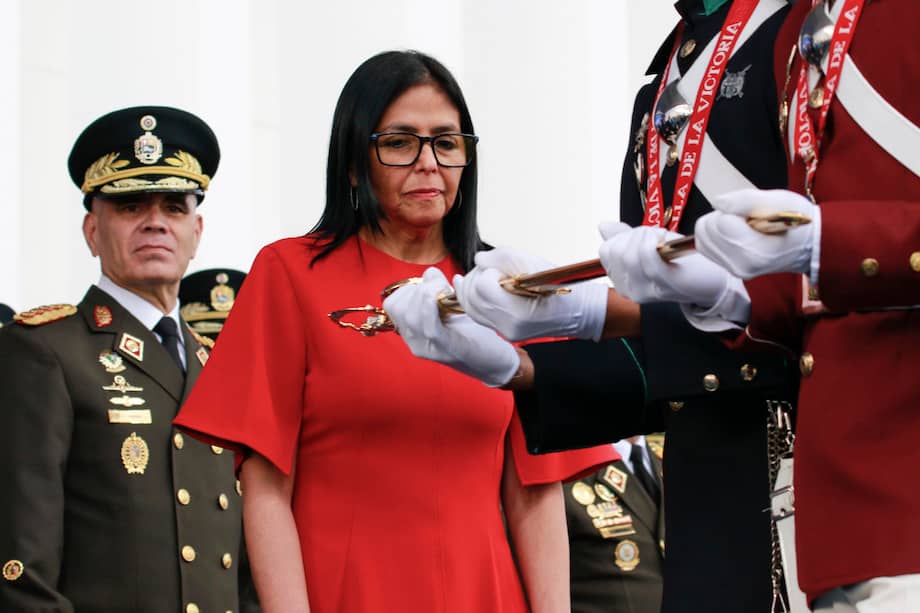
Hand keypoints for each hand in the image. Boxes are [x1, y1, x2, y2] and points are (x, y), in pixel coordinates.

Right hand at [383, 267, 519, 386]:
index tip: (430, 285)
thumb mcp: (451, 308)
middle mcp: (415, 342)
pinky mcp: (447, 350)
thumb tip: (430, 274)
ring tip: (446, 293)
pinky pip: (430, 328)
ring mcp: (428, 349)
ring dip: (427, 294)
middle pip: (398, 308)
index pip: (392, 304)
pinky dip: (431, 308)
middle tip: (441, 288)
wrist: (496, 362)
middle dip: (417, 289)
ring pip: (410, 316)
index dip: (409, 288)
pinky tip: (441, 297)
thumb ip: (437, 289)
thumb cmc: (475, 333)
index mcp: (413, 332)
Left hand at [453, 247, 607, 341]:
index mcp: (517, 312)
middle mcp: (507, 326)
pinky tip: (470, 285)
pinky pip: (477, 314)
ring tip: (482, 274)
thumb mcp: (533, 263)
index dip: (488, 272)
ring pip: (470, 308)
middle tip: (491, 269)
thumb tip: (479, 259)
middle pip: (471, 298)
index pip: (482, 287)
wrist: (576, 310)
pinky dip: (473, 299)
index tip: (502, 270)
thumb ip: (502, 257)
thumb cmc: (558, 285)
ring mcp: (504, 332)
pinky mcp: (503, 332)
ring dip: (470, 288)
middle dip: (476, 278)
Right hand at [598, 222, 733, 306]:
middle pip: (616, 251)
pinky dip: (655, 241)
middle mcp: (629, 290)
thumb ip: (623, 239)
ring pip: (630, 253)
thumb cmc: (682, 261)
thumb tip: (602, 226)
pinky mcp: (664, 285)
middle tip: (656, 237)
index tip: (644, 237)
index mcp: (621, 281)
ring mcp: (645, 291)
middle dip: (636, 234)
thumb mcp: (647, 246)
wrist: (712, 279)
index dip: (624, 236)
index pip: (606, 250)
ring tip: (663, 240)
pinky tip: (666, 242)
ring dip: (648, 236)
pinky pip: (647, 255)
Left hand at [694, 188, 819, 278]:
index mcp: (754, 250)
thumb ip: (745, 200)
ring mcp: (734, 270)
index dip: (733, 210)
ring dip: (717, 226)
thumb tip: (717, 202)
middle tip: (747, 219)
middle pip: (706, 230)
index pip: (720, 222)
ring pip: (702, 238)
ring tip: (743, 226)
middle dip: (722, 217)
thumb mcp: (778, 200)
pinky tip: (736, 233)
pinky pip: (706, 247)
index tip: (752, 213)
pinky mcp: (730, 269)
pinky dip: (716, 236)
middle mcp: (740, 265)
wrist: (809, 244)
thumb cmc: (797, 220)